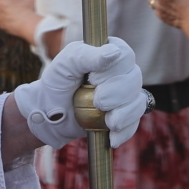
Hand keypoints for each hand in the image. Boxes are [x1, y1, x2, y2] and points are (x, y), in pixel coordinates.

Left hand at [0, 0, 40, 42]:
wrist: (27, 23)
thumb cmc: (27, 10)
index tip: (18, 0)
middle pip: (3, 3)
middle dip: (9, 5)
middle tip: (18, 8)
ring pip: (3, 13)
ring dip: (8, 14)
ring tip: (19, 16)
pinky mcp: (0, 24)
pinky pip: (4, 22)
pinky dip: (8, 22)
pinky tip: (16, 22)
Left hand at [14, 36, 145, 147]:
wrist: (50, 112)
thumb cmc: (58, 81)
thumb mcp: (67, 63)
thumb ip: (88, 55)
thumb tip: (113, 52)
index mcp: (110, 52)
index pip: (126, 55)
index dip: (114, 69)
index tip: (93, 78)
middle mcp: (122, 72)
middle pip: (135, 79)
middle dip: (117, 93)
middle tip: (97, 101)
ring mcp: (126, 95)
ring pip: (138, 102)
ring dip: (122, 113)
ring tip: (106, 120)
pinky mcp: (125, 115)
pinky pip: (134, 124)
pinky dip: (123, 131)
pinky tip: (111, 135)